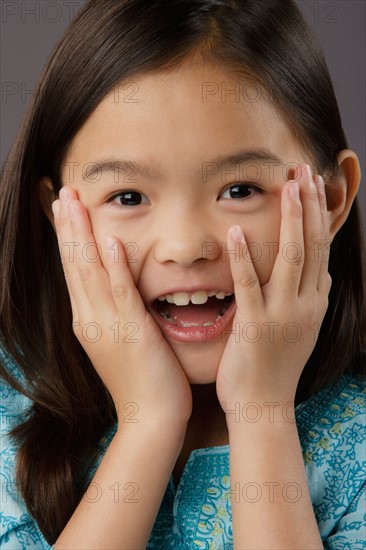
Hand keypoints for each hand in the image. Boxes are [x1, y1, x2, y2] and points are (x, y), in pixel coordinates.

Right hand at [52, 186, 191, 427]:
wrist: (149, 418)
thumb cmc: (140, 380)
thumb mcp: (119, 341)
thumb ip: (114, 313)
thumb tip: (114, 290)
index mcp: (88, 320)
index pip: (74, 271)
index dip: (67, 238)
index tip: (63, 210)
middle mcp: (90, 319)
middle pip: (75, 264)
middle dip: (68, 226)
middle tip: (63, 193)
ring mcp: (107, 325)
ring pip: (90, 272)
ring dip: (82, 235)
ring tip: (74, 203)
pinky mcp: (131, 332)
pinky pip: (120, 293)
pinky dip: (113, 267)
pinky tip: (109, 242)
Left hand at [216, 164, 331, 409]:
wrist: (264, 406)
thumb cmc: (276, 365)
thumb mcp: (302, 327)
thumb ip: (310, 296)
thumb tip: (321, 271)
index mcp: (314, 301)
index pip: (320, 248)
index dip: (318, 213)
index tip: (313, 183)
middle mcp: (306, 303)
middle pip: (312, 245)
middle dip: (310, 205)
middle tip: (304, 168)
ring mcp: (283, 315)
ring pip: (292, 258)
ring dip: (291, 219)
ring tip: (288, 185)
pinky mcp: (256, 327)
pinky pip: (250, 286)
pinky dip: (244, 258)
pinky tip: (236, 231)